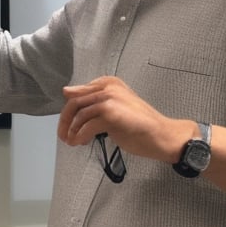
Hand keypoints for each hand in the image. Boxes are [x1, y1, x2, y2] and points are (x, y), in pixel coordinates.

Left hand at [57, 76, 189, 161]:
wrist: (161, 135)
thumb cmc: (139, 124)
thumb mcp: (113, 108)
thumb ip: (93, 101)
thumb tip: (66, 91)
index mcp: (109, 83)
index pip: (78, 93)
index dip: (69, 111)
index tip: (68, 125)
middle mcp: (109, 87)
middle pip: (74, 102)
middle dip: (65, 121)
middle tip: (64, 135)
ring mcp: (110, 99)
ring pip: (79, 114)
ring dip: (72, 131)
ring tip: (73, 142)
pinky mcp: (110, 113)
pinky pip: (86, 126)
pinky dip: (80, 136)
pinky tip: (81, 143)